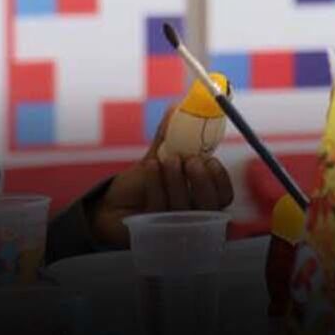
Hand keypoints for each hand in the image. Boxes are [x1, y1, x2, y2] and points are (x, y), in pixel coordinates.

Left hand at [89, 109, 234, 248]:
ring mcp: (173, 225)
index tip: (209, 159)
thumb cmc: (143, 183)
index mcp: (202, 198)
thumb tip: (178, 105)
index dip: (220, 179)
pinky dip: (156, 184)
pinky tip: (150, 167)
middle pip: (210, 206)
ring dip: (175, 179)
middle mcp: (192, 216)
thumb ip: (172, 136)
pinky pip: (159, 207)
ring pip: (184, 207)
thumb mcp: (161, 156)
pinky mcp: (152, 229)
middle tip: (189, 160)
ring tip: (163, 159)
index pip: (224, 194)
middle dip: (201, 181)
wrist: (111, 204)